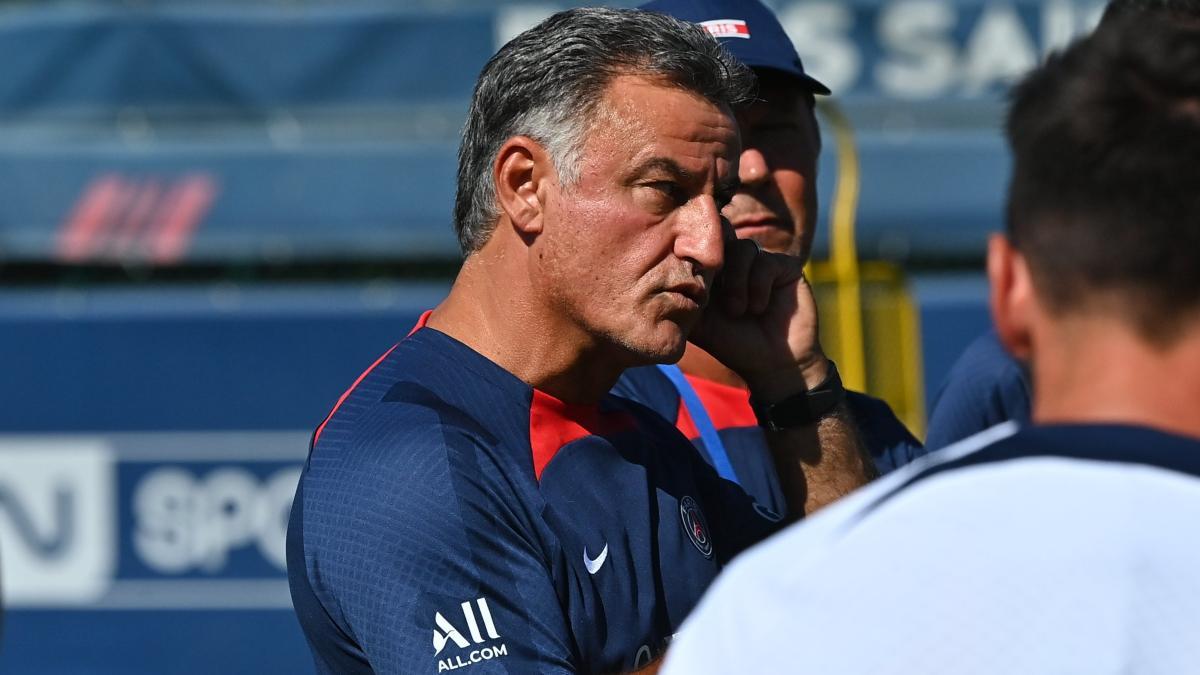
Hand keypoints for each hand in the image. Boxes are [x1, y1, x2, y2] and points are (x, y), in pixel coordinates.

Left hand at [690, 238, 828, 400]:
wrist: (773, 365)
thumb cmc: (733, 346)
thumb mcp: (698, 323)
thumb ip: (680, 300)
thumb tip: (654, 284)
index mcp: (716, 271)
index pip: (701, 244)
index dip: (693, 256)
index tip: (693, 283)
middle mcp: (738, 262)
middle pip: (721, 237)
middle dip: (715, 266)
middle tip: (712, 295)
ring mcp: (762, 262)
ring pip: (743, 248)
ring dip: (736, 281)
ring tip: (737, 311)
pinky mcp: (785, 266)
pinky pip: (766, 261)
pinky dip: (757, 285)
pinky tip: (758, 308)